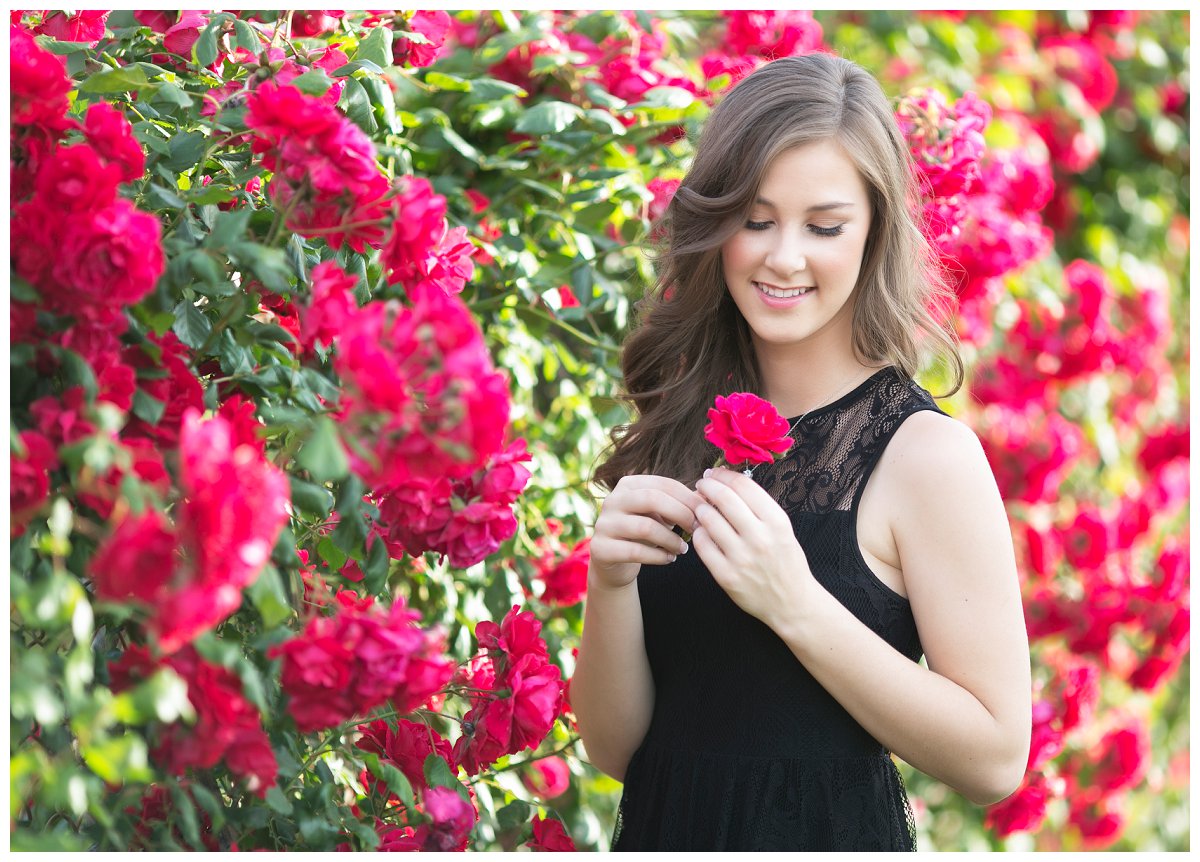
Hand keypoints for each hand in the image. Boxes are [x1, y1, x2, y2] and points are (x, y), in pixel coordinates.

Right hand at [589, 475, 702, 589]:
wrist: (614, 562)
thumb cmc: (643, 533)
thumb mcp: (660, 514)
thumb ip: (679, 504)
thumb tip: (710, 498)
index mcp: (628, 484)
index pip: (664, 483)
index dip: (688, 498)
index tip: (706, 513)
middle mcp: (612, 500)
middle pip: (652, 499)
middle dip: (680, 514)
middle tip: (696, 529)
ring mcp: (604, 524)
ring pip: (645, 527)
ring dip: (671, 539)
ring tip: (683, 549)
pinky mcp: (600, 548)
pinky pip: (636, 551)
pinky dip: (659, 557)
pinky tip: (670, 559)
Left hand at [692, 467, 812, 629]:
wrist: (792, 603)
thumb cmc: (785, 561)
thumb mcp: (782, 529)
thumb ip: (758, 507)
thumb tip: (727, 482)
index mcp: (776, 522)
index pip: (743, 486)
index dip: (723, 475)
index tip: (714, 473)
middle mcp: (760, 538)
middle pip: (723, 498)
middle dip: (707, 486)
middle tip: (702, 484)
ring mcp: (742, 558)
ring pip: (708, 519)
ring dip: (700, 508)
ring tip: (701, 508)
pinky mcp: (726, 576)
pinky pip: (702, 545)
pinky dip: (699, 533)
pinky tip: (702, 531)